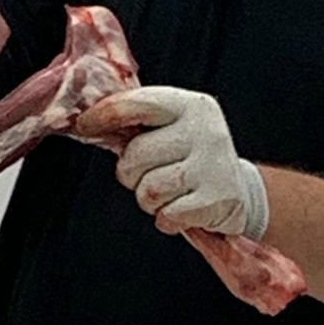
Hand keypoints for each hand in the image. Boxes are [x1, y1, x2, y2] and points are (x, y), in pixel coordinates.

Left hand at [77, 87, 268, 239]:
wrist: (238, 192)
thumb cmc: (190, 159)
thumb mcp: (168, 130)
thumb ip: (134, 124)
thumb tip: (87, 121)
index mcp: (188, 106)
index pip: (135, 104)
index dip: (103, 115)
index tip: (85, 125)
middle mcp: (204, 130)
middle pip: (135, 156)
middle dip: (131, 174)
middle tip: (149, 175)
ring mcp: (214, 164)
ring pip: (149, 190)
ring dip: (149, 200)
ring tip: (169, 193)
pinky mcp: (219, 199)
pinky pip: (168, 215)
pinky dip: (167, 219)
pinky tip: (183, 209)